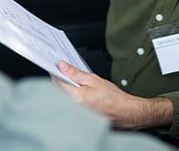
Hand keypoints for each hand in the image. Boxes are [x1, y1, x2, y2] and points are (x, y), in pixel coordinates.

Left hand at [55, 61, 172, 129]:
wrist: (124, 112)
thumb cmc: (112, 97)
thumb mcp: (93, 79)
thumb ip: (75, 73)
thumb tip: (61, 65)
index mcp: (75, 97)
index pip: (56, 81)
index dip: (54, 71)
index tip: (54, 63)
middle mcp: (71, 107)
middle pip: (57, 89)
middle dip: (59, 78)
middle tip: (65, 69)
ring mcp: (73, 112)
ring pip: (61, 96)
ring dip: (64, 87)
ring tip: (74, 80)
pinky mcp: (76, 114)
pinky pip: (67, 102)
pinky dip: (69, 94)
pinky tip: (77, 90)